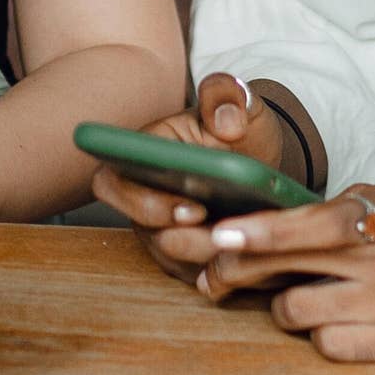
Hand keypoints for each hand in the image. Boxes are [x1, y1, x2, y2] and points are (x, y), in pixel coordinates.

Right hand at [90, 72, 288, 279]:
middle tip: (229, 233)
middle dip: (191, 239)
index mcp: (140, 158)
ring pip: (178, 261)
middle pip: (149, 234)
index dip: (141, 203)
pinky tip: (264, 256)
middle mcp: (143, 200)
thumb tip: (226, 121)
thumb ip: (225, 97)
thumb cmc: (237, 130)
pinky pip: (203, 277)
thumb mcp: (237, 104)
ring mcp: (163, 233)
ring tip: (255, 244)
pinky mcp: (189, 260)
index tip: (191, 207)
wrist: (256, 160)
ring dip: (216, 257)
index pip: (110, 185)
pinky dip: (234, 271)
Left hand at [194, 185, 374, 359]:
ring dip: (284, 308)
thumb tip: (309, 216)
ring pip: (298, 313)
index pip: (295, 221)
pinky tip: (334, 329)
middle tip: (209, 275)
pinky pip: (338, 350)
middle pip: (281, 266)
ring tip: (290, 302)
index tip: (211, 236)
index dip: (247, 232)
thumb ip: (362, 207)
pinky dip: (325, 341)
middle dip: (233, 270)